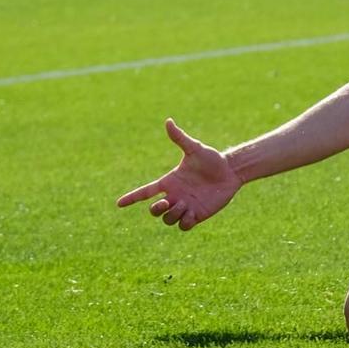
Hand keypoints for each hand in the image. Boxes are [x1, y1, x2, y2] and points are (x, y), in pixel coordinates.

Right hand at [116, 118, 240, 231]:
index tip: (119, 203)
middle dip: (155, 210)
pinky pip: (183, 226)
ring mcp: (185, 207)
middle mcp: (175, 196)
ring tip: (186, 204)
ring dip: (173, 214)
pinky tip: (193, 213)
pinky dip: (184, 222)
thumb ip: (180, 138)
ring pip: (168, 219)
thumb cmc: (212, 159)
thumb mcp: (194, 149)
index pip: (146, 192)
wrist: (230, 171)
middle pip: (154, 211)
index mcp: (170, 181)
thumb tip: (168, 121)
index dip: (132, 198)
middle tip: (165, 203)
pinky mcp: (196, 215)